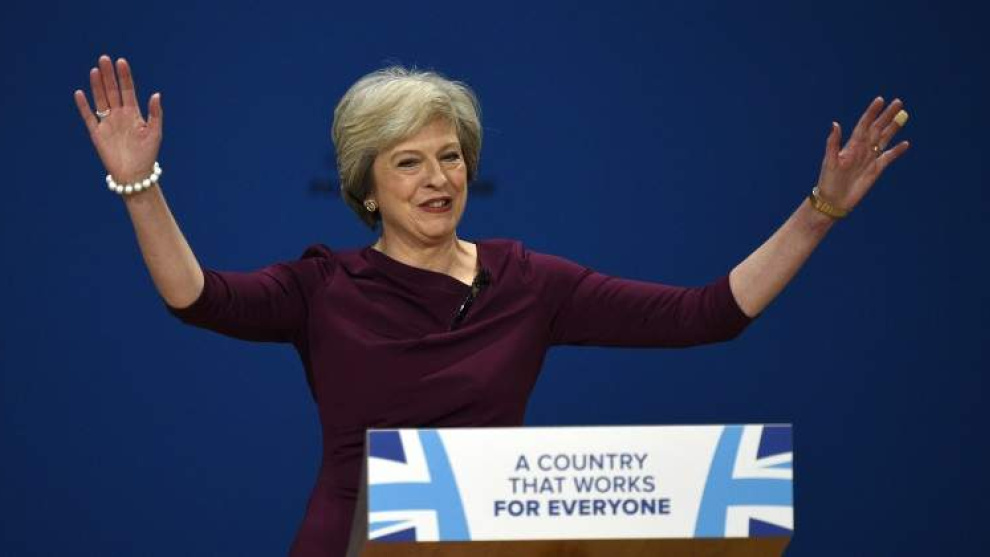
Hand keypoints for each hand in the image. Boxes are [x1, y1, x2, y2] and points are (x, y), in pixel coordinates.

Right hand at [74, 55, 162, 182]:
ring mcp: (107, 123)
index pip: (128, 90)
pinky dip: (84, 106)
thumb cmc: (148, 154)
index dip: (125, 76)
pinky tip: (80, 93)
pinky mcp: (97, 133)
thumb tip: (156, 93)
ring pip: (100, 100)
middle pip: (112, 91)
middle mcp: (119, 115)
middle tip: (104, 58)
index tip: (121, 62)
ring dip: (97, 85)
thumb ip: (155, 113)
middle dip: (109, 75)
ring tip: (95, 70)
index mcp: (134, 114)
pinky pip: (89, 117)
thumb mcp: (155, 132)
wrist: (135, 174)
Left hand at [815, 97, 909, 211]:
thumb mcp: (829, 161)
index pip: (864, 125)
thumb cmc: (827, 181)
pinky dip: (897, 151)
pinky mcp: (876, 170)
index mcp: (851, 145)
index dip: (871, 112)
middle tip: (898, 102)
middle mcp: (862, 149)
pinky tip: (905, 144)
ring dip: (893, 128)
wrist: (833, 201)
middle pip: (877, 128)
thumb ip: (833, 143)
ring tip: (903, 116)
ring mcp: (869, 159)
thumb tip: (835, 124)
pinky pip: (888, 158)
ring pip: (884, 139)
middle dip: (887, 116)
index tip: (880, 100)